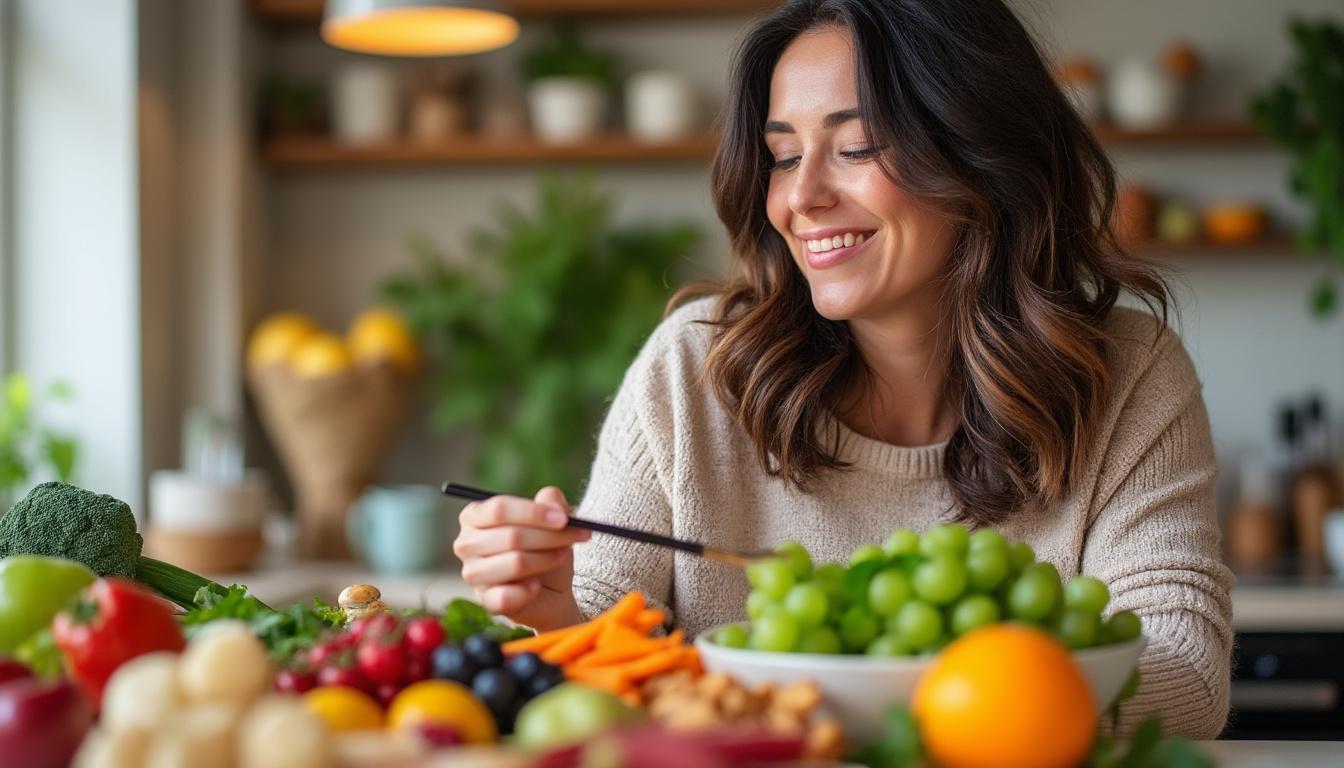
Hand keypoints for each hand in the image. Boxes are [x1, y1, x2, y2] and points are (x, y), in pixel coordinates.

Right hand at [453, 486, 589, 631]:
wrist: (551, 590)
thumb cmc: (544, 548)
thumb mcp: (553, 521)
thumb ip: (552, 502)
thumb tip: (551, 498)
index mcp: (475, 516)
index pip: (499, 509)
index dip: (533, 512)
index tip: (564, 518)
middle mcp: (466, 544)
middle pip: (510, 536)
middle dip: (550, 536)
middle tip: (577, 536)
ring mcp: (472, 574)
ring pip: (515, 563)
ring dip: (546, 559)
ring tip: (561, 557)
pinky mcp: (485, 601)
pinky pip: (506, 595)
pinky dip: (529, 590)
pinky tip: (537, 586)